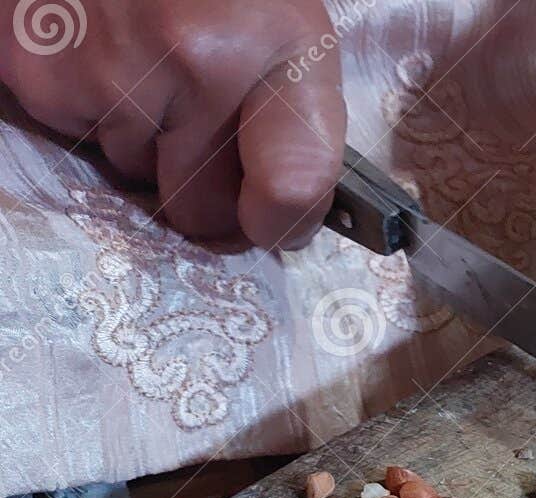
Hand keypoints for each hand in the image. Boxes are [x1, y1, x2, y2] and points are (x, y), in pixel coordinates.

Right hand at [0, 0, 345, 248]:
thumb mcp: (298, 39)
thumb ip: (304, 135)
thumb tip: (280, 226)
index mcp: (276, 49)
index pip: (291, 184)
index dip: (284, 217)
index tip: (274, 216)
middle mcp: (191, 60)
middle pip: (202, 208)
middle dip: (205, 180)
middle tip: (204, 112)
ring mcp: (107, 68)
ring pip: (134, 175)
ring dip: (145, 139)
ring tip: (151, 67)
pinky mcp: (36, 70)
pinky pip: (78, 140)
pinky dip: (92, 111)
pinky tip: (107, 57)